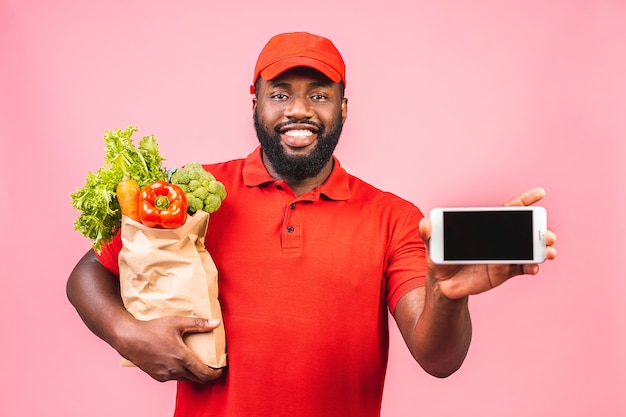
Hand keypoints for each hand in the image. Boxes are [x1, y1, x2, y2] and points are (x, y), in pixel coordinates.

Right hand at [114, 316, 223, 382]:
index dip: (215, 374)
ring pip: (186, 379)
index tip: (220, 369)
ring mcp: (165, 375)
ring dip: (194, 374)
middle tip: (212, 366)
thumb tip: (216, 323)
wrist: (129, 338)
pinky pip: (175, 378)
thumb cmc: (152, 329)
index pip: (204, 374)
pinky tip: (181, 363)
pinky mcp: (158, 377)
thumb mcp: (176, 322)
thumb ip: (198, 323)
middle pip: (197, 379)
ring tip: (198, 363)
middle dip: (207, 374)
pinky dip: (182, 373)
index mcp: (182, 357)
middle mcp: (174, 370)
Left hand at [419, 187, 556, 299]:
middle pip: (523, 231)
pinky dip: (530, 267)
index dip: (523, 202)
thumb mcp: (432, 245)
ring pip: (527, 249)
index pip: (506, 212)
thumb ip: (429, 233)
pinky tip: (534, 268)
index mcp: (484, 228)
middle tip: (549, 234)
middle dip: (539, 230)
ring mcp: (503, 256)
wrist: (442, 285)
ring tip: (549, 252)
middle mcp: (497, 240)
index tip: (540, 194)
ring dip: (541, 250)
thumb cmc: (439, 260)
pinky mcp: (503, 272)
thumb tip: (424, 222)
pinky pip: (521, 268)